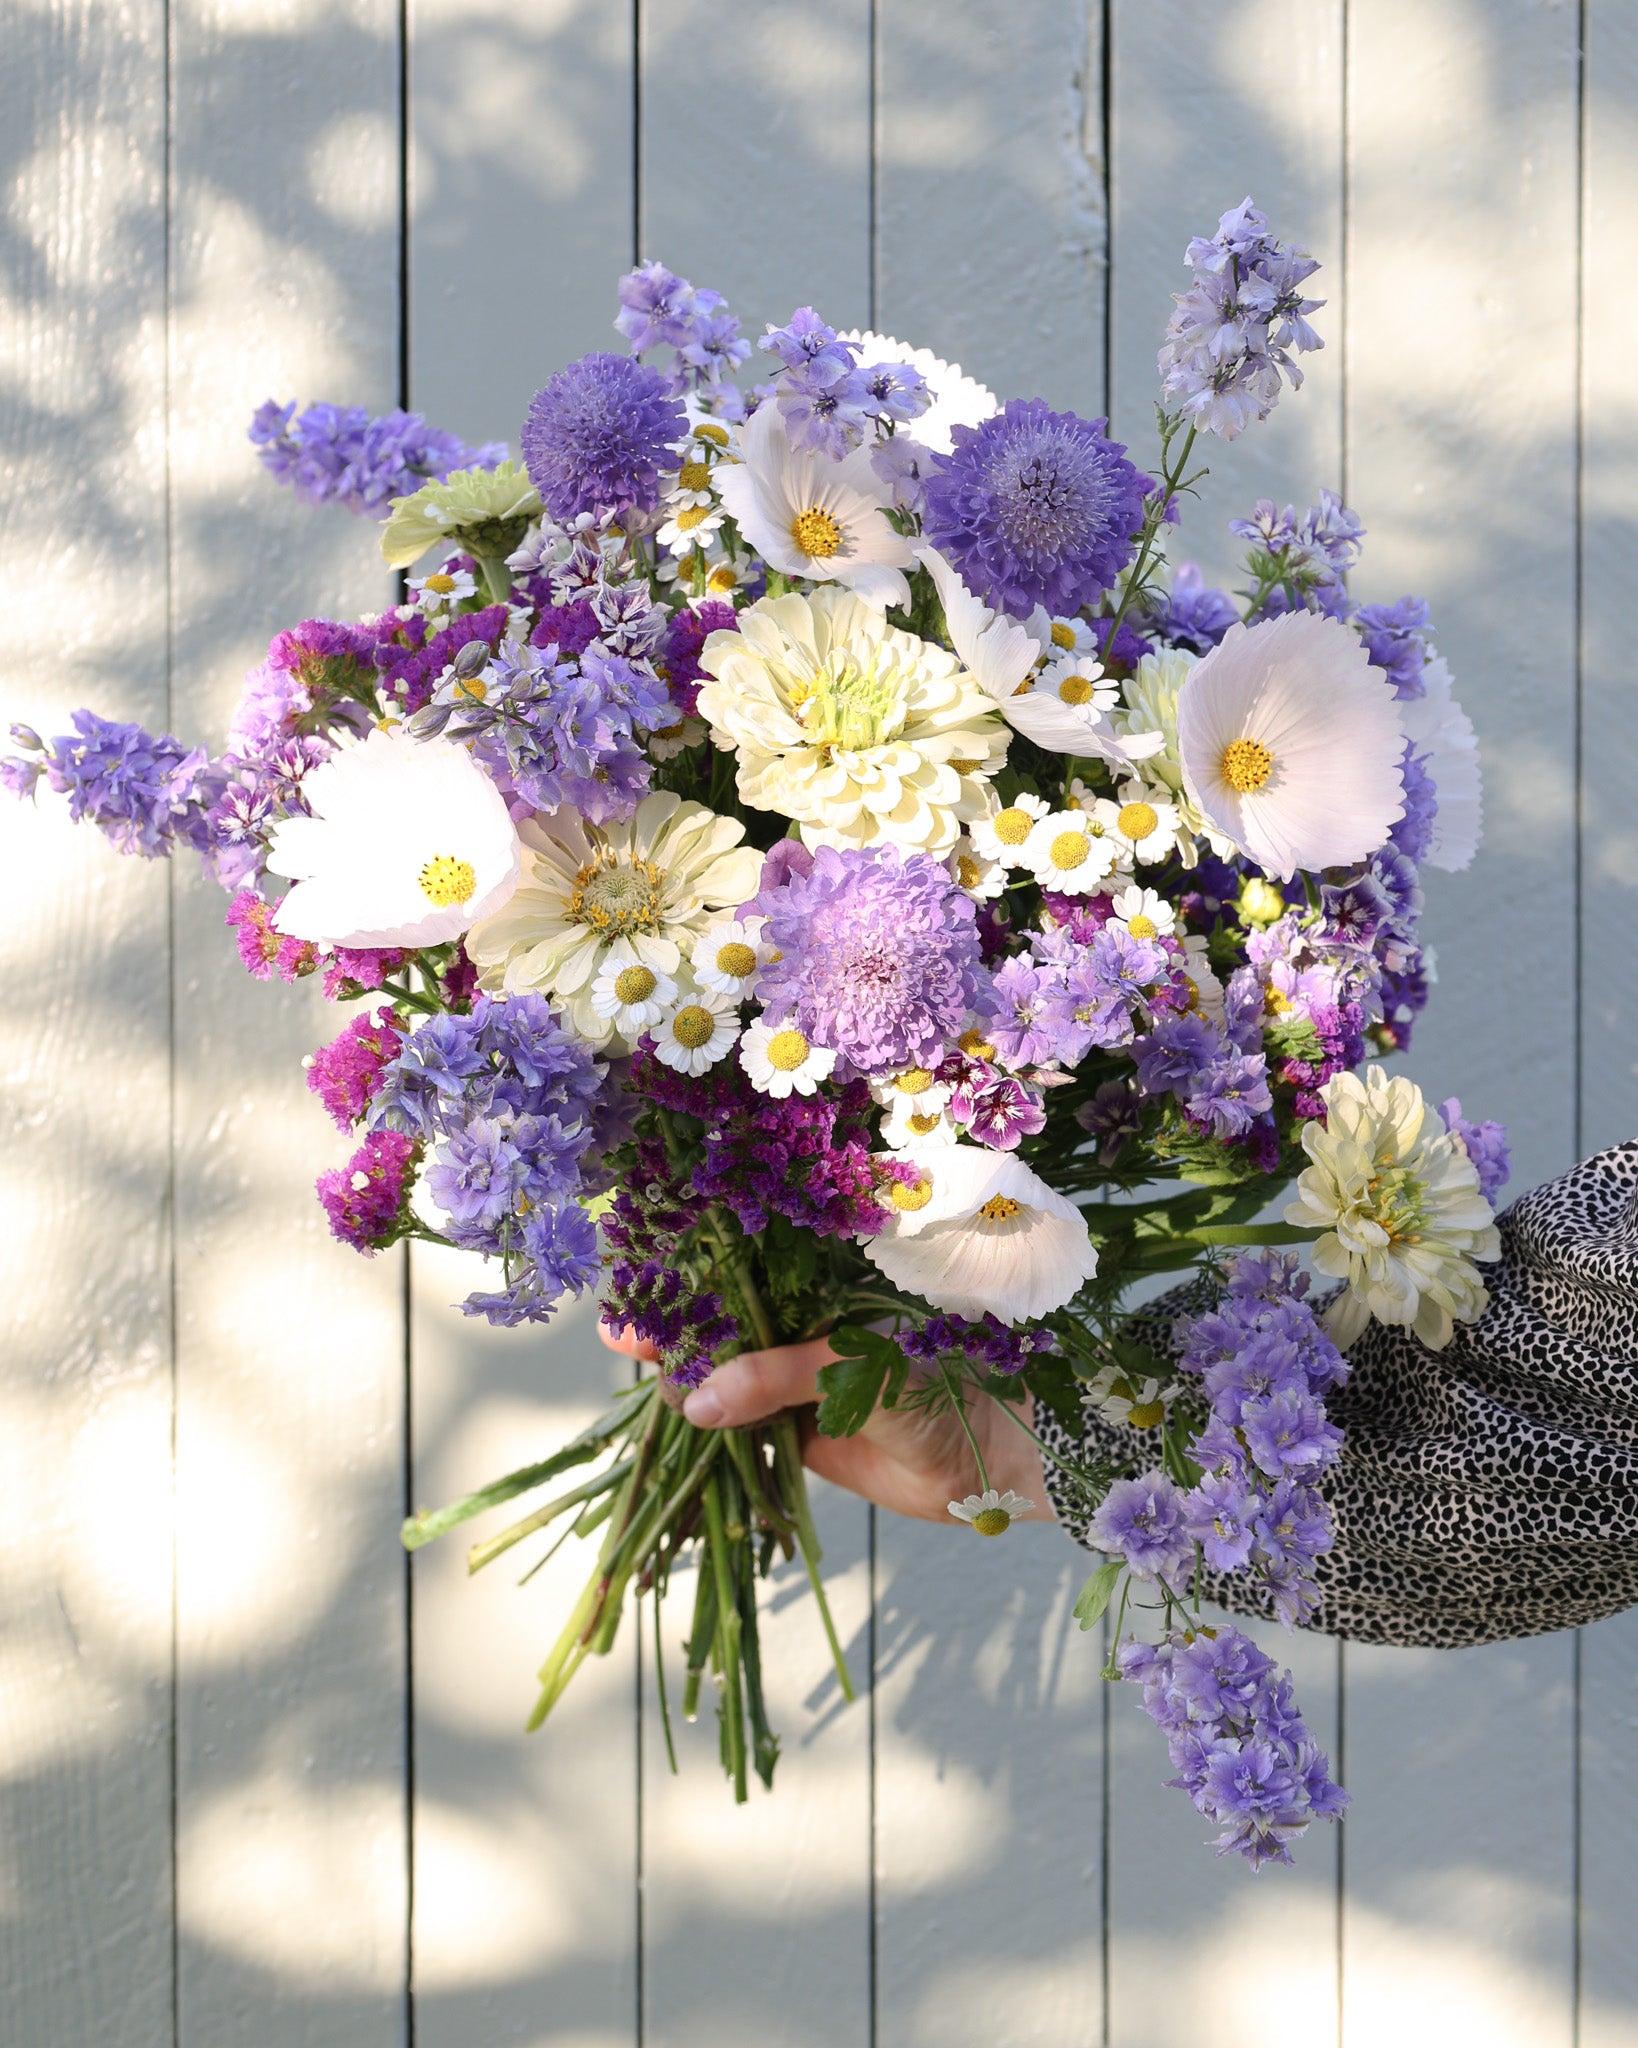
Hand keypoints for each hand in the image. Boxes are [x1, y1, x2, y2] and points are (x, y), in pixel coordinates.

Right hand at [598, 1323, 1052, 1524]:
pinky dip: (717, 1431)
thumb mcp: (855, 1363)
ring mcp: (807, 1385)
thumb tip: (695, 1401)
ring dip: (692, 1385)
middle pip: (731, 1328)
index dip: (696, 1282)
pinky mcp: (810, 1436)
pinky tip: (681, 1426)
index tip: (647, 1289)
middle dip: (681, 1332)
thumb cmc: (942, 1380)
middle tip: (627, 1337)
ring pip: (734, 1381)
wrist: (999, 1454)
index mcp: (828, 1291)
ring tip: (648, 1382)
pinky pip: (751, 1431)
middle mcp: (812, 1332)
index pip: (748, 1278)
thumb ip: (775, 1377)